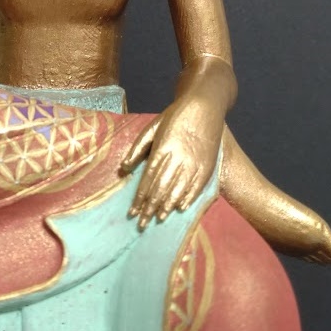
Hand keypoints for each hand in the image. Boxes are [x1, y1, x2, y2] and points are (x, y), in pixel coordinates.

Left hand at [121, 96, 222, 229]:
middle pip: (161, 188)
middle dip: (150, 207)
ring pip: (178, 190)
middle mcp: (178, 158)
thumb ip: (138, 148)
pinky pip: (196, 186)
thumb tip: (124, 168)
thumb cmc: (175, 116)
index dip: (140, 198)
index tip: (133, 212)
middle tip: (142, 224)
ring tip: (158, 219)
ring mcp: (194, 163)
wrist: (204, 106)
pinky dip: (188, 198)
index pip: (148, 179)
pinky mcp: (207, 165)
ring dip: (167, 206)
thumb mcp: (153, 127)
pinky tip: (180, 209)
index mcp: (162, 149)